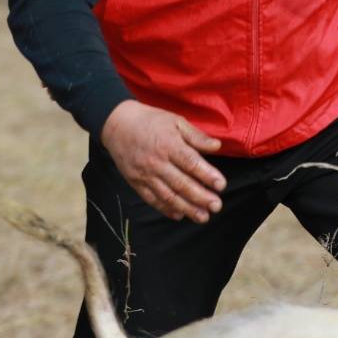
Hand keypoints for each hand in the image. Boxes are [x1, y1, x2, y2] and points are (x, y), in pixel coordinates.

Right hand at [101, 100, 226, 222]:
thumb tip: (217, 147)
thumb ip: (196, 136)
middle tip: (217, 206)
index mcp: (169, 145)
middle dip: (201, 197)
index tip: (221, 185)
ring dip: (187, 208)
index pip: (191, 163)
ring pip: (168, 195)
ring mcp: (145, 174)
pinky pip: (152, 199)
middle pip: (181, 183)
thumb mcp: (176, 121)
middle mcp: (157, 162)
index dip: (207, 175)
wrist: (117, 124)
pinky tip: (179, 215)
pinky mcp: (136, 182)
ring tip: (203, 217)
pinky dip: (165, 208)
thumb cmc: (151, 121)